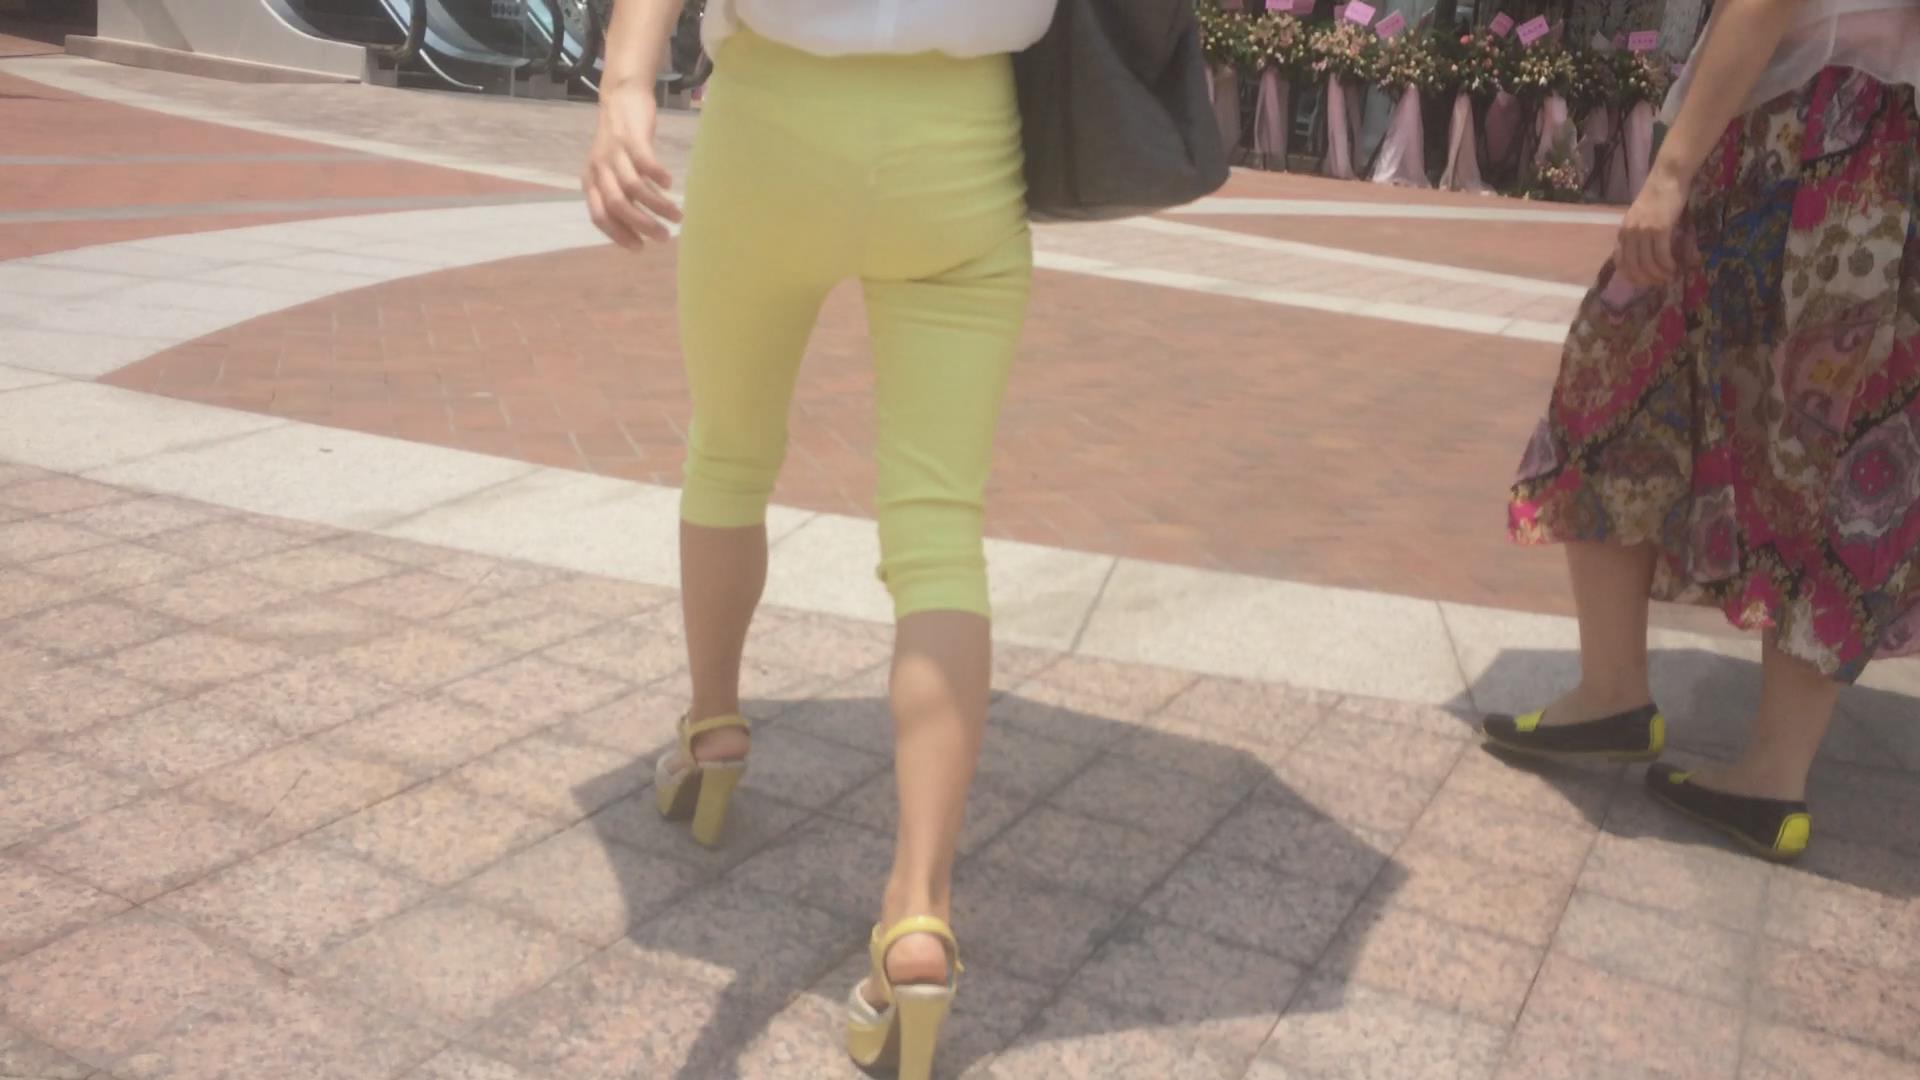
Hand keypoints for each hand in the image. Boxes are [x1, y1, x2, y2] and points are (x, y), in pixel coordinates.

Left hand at [583, 83, 681, 249]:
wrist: (620, 97)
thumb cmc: (618, 141)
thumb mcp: (610, 170)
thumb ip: (618, 194)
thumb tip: (638, 226)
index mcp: (590, 181)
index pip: (600, 216)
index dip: (619, 235)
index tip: (640, 247)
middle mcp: (599, 169)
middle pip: (618, 206)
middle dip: (642, 225)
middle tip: (664, 238)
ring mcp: (615, 153)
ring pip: (635, 188)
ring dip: (658, 207)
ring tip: (677, 217)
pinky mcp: (633, 139)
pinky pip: (646, 163)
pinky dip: (659, 177)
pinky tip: (670, 185)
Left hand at [1614, 170, 1685, 287]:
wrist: (1667, 178)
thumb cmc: (1657, 197)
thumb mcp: (1640, 219)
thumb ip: (1637, 235)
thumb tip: (1643, 257)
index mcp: (1623, 232)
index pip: (1621, 262)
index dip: (1631, 276)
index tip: (1642, 283)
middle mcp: (1630, 233)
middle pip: (1634, 266)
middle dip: (1646, 279)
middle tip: (1658, 284)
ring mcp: (1643, 231)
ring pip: (1648, 263)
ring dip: (1659, 274)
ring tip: (1669, 276)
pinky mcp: (1660, 229)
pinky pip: (1661, 255)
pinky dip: (1667, 265)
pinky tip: (1674, 267)